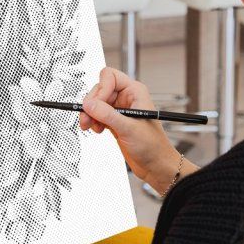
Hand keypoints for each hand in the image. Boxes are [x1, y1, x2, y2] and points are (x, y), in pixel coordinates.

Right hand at [78, 67, 184, 193]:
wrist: (156, 166)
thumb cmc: (153, 146)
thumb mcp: (129, 128)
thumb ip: (107, 115)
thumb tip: (89, 104)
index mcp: (135, 92)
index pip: (110, 77)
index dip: (100, 89)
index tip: (96, 105)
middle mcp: (127, 98)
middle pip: (100, 89)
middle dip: (91, 104)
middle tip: (87, 119)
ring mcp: (120, 110)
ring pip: (96, 103)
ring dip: (90, 114)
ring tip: (90, 126)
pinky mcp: (114, 121)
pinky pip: (97, 114)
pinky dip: (93, 121)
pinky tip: (97, 130)